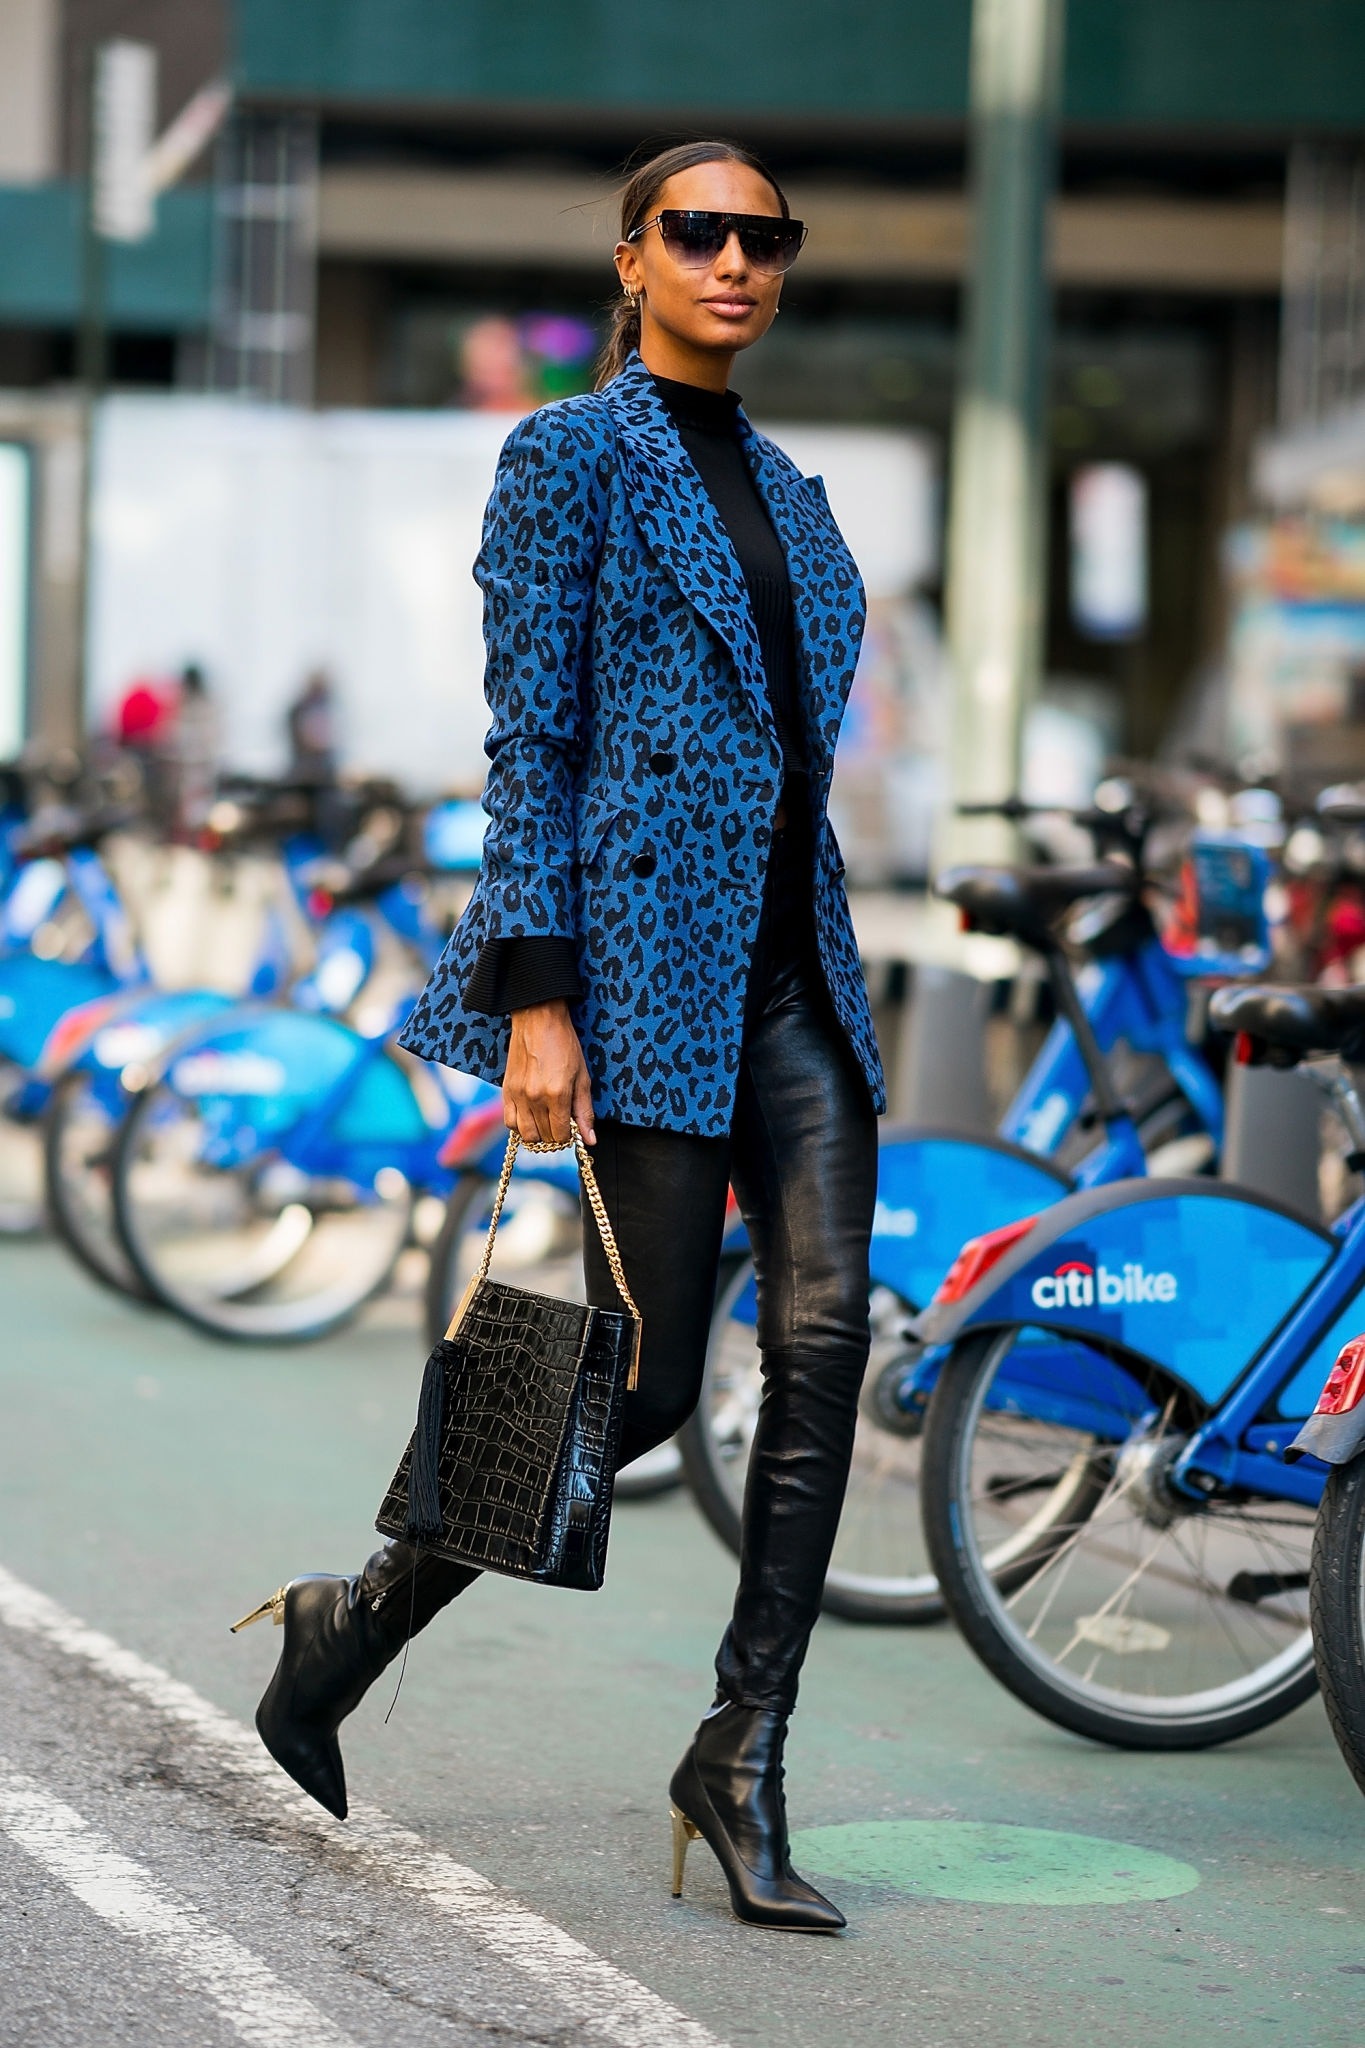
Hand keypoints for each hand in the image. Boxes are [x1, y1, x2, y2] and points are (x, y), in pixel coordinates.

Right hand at [503, 999, 595, 1147]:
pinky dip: (520, 1126)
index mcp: (557, 1094)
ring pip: (526, 1134)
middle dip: (555, 1136)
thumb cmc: (564, 1045)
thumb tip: (589, 1140)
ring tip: (546, 1122)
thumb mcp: (582, 1077)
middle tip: (561, 1123)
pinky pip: (509, 1122)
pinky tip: (531, 1117)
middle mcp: (534, 1098)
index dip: (568, 1136)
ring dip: (538, 1134)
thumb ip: (584, 1111)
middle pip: (544, 1136)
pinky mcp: (507, 1091)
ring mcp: (518, 1095)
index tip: (571, 1128)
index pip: (561, 1135)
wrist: (538, 1020)